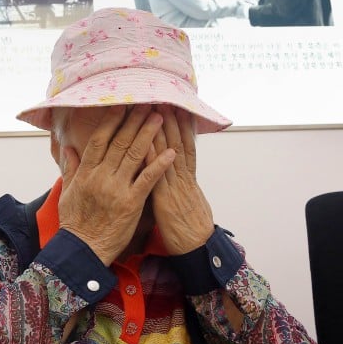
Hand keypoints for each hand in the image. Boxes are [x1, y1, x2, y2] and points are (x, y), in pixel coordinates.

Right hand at [58, 105, 175, 264]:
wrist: (83, 249)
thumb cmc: (75, 223)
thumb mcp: (67, 192)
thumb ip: (70, 168)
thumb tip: (67, 148)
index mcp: (86, 172)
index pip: (100, 139)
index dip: (112, 120)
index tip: (122, 105)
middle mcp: (101, 176)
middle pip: (120, 142)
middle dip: (135, 120)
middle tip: (148, 103)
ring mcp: (117, 189)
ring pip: (135, 155)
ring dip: (149, 134)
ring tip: (160, 117)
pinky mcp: (132, 203)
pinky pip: (148, 180)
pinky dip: (160, 165)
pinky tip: (171, 152)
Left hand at [149, 106, 214, 254]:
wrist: (197, 248)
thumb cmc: (191, 227)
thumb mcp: (189, 200)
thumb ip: (182, 184)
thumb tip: (176, 170)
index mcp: (187, 177)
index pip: (184, 144)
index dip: (180, 124)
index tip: (174, 105)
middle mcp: (182, 177)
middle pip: (177, 142)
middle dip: (170, 119)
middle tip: (164, 95)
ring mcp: (175, 186)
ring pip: (169, 153)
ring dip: (162, 129)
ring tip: (157, 107)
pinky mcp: (165, 198)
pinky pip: (157, 174)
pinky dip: (152, 157)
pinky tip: (145, 141)